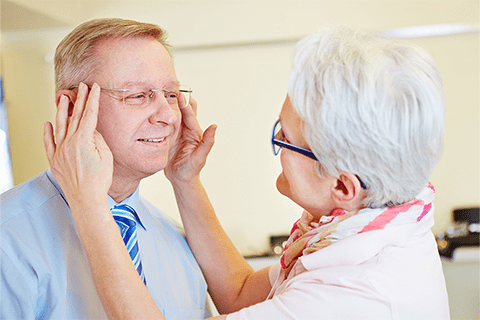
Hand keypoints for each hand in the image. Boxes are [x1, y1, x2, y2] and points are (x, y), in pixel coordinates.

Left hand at [43, 83, 112, 206]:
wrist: (86, 198)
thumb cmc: (99, 180)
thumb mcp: (106, 156)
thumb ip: (98, 139)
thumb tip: (91, 130)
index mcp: (83, 140)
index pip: (89, 114)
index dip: (92, 99)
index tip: (94, 88)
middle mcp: (69, 143)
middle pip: (75, 116)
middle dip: (79, 99)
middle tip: (81, 87)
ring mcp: (59, 151)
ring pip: (59, 125)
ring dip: (62, 110)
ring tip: (64, 98)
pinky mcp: (54, 160)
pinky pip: (48, 142)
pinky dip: (47, 132)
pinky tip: (48, 123)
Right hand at [165, 95, 216, 183]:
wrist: (180, 179)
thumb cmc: (192, 169)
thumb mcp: (200, 157)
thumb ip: (208, 142)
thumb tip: (215, 126)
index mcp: (194, 132)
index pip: (189, 115)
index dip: (184, 104)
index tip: (178, 93)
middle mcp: (185, 129)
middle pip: (182, 110)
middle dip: (177, 99)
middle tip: (168, 87)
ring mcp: (175, 132)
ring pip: (172, 115)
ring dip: (167, 105)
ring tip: (159, 93)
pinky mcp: (166, 136)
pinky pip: (162, 123)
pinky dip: (159, 115)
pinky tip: (151, 108)